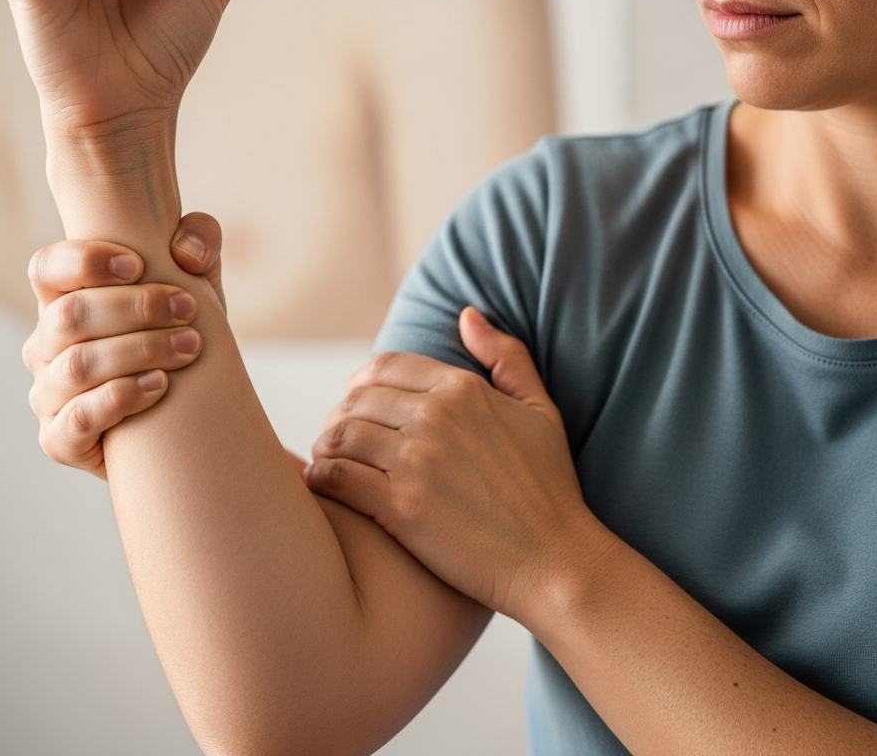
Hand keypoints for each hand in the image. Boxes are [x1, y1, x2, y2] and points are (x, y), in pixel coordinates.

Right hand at [23, 212, 223, 477]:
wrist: (192, 413)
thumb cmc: (182, 332)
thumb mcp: (200, 282)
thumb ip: (200, 241)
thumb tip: (185, 251)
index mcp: (64, 300)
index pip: (46, 268)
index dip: (84, 261)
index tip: (138, 264)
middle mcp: (46, 345)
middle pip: (68, 315)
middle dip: (134, 308)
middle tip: (188, 310)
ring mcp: (49, 394)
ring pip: (76, 366)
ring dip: (139, 352)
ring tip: (188, 348)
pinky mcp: (61, 440)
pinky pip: (76, 420)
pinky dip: (120, 399)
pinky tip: (160, 386)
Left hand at [305, 308, 592, 621]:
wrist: (556, 562)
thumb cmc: (550, 487)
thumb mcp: (540, 409)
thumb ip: (506, 355)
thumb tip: (468, 315)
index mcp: (463, 388)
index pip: (384, 366)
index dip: (362, 382)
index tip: (359, 403)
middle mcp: (435, 416)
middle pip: (356, 398)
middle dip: (341, 415)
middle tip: (340, 436)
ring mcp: (415, 461)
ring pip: (340, 435)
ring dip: (326, 445)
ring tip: (328, 459)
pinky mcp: (399, 506)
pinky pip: (336, 477)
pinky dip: (320, 477)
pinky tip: (325, 485)